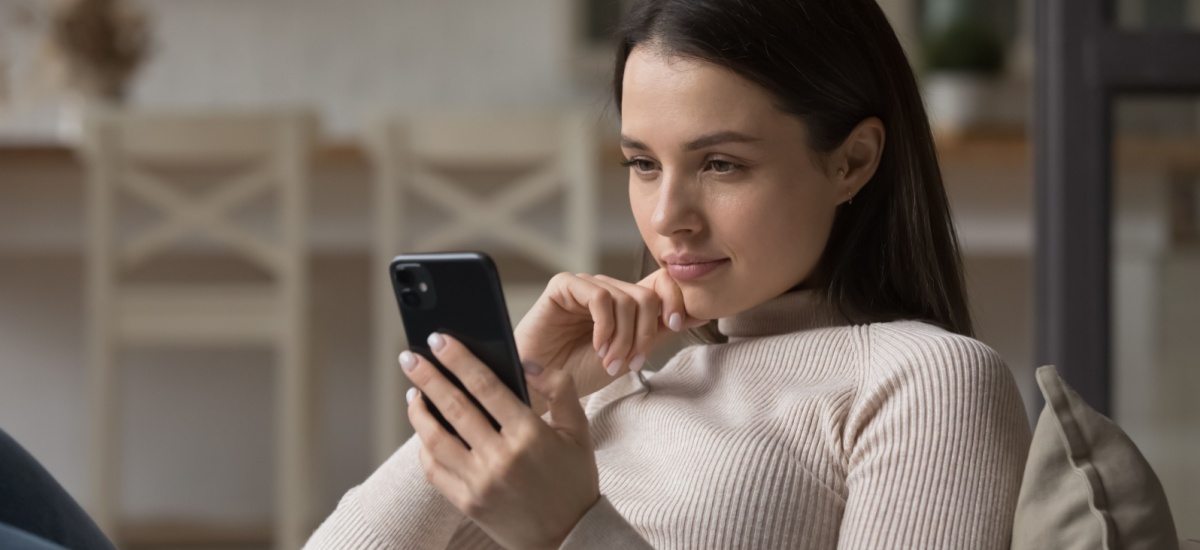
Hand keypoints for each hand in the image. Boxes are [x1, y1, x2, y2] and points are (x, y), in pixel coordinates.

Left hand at [401, 332, 597, 549]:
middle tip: (409, 356)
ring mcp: (480, 482)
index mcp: (529, 434)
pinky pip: (434, 470)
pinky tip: (424, 430)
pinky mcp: (467, 503)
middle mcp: (501, 458)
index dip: (458, 359)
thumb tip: (525, 363)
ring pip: (435, 439)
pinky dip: (424, 447)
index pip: (485, 386)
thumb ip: (559, 389)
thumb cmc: (574, 480)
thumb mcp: (578, 430)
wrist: (568, 537)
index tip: (439, 340)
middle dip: (427, 377)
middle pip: (453, 407)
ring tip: (413, 392)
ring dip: (418, 411)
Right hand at [514, 269, 706, 406]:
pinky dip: (605, 326)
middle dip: (644, 334)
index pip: (662, 283)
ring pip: (625, 299)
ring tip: (610, 362)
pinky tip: (598, 346)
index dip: (675, 300)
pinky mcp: (563, 286)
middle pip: (647, 296)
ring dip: (623, 338)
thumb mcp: (630, 353)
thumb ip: (659, 332)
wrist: (543, 386)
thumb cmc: (581, 372)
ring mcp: (586, 286)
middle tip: (632, 362)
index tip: (676, 325)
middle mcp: (608, 290)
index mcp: (626, 302)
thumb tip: (702, 312)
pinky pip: (598, 297)